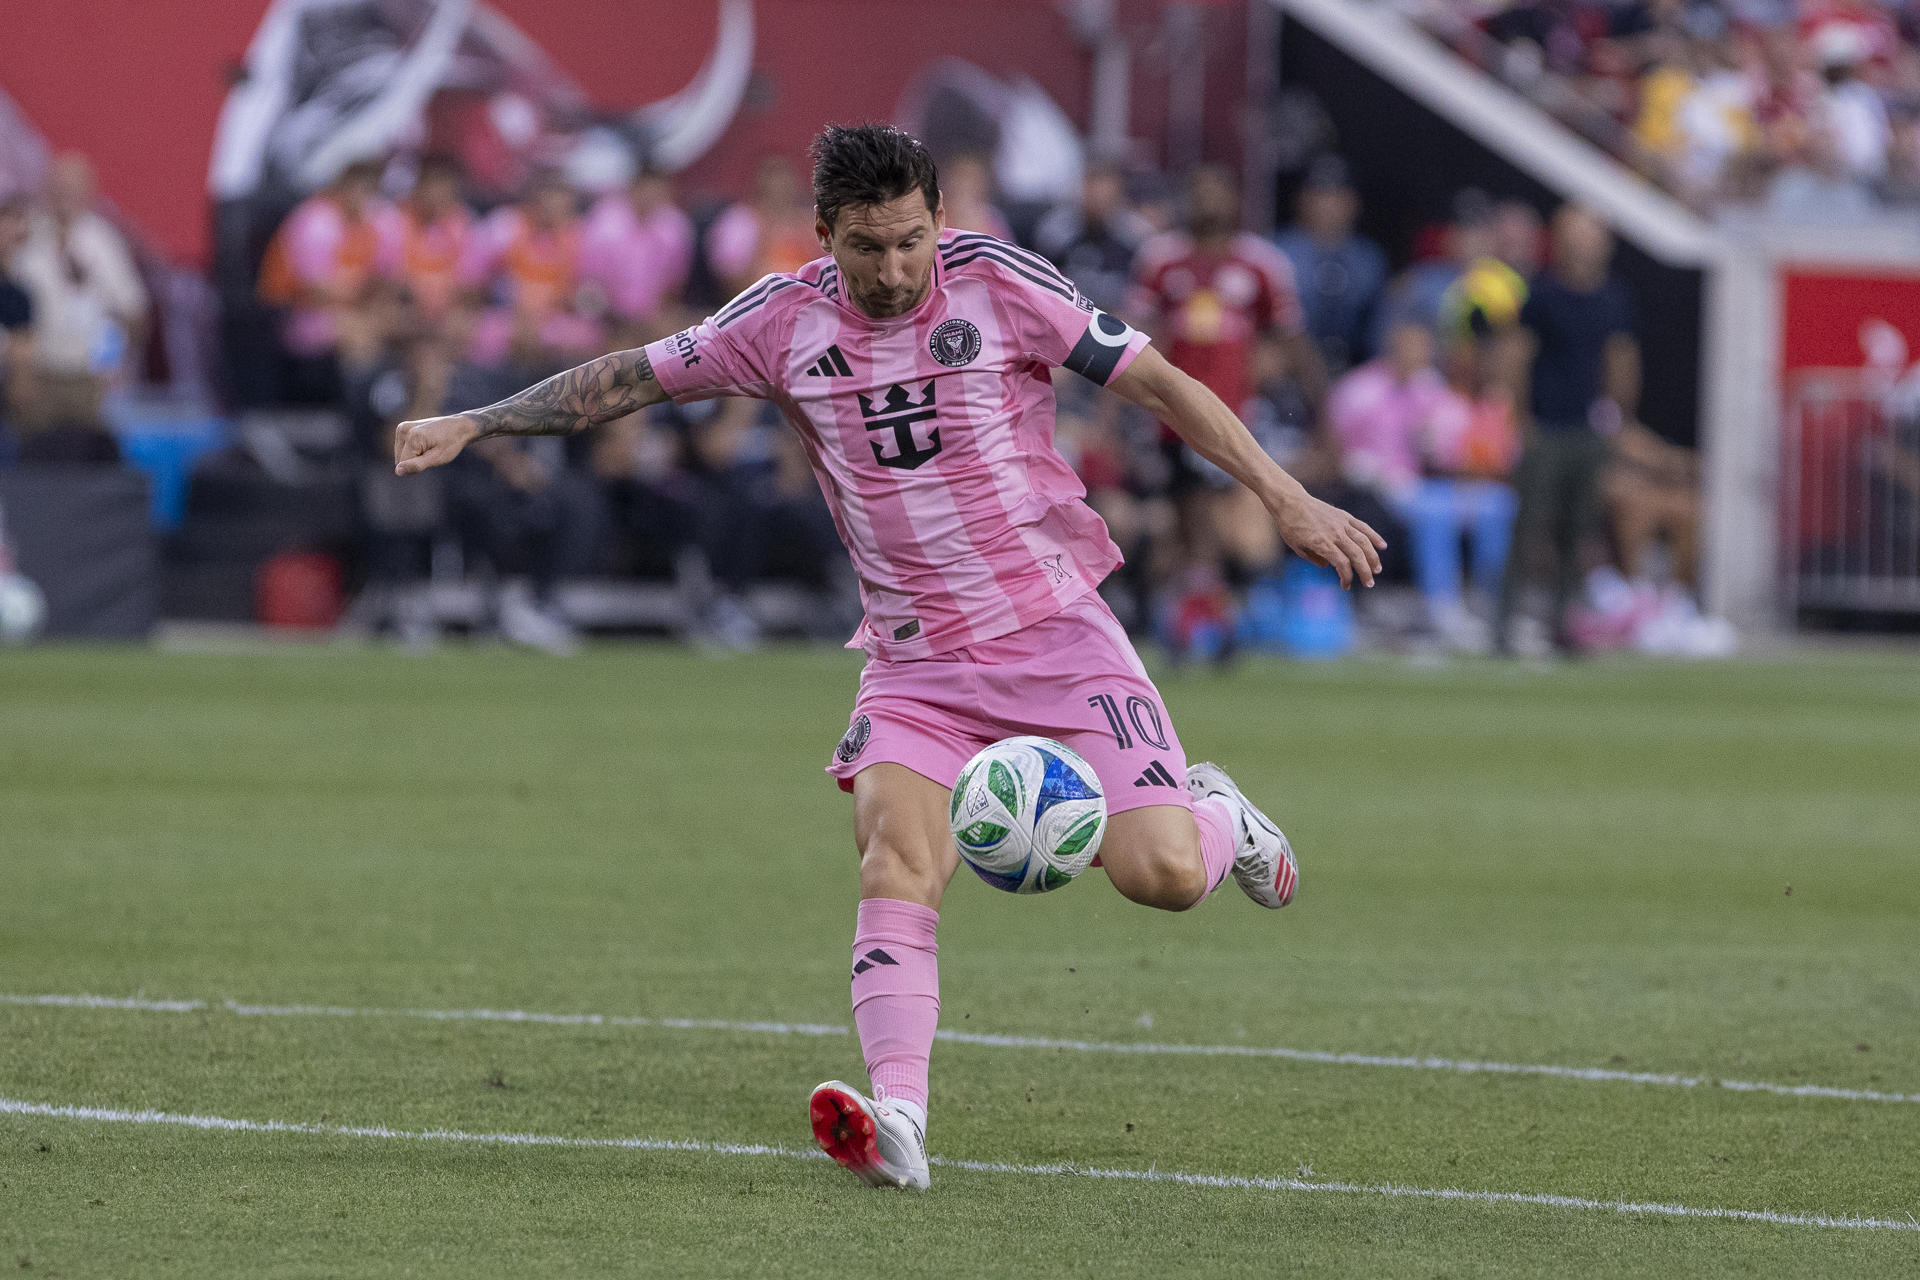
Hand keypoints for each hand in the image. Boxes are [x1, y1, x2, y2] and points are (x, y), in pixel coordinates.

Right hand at [394, 414, 479, 475]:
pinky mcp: (402, 428)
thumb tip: (397, 471)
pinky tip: (424, 443)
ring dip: (414, 456)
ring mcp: (402, 427)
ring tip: (429, 447)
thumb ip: (417, 465)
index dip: (417, 466)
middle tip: (431, 453)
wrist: (459, 426)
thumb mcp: (437, 458)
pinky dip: (412, 450)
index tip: (431, 457)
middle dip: (414, 461)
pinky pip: (401, 448)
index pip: (403, 465)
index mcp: (412, 437)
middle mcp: (404, 430)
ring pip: (400, 455)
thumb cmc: (451, 443)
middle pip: (400, 460)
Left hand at [1270, 492, 1386, 589]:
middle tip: (1369, 584)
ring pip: (1364, 542)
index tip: (1345, 586)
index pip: (1342, 564)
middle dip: (1365, 571)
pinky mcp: (1344, 516)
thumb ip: (1313, 558)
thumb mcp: (1297, 547)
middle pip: (1357, 555)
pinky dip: (1374, 536)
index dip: (1346, 577)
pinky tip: (1382, 546)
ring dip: (1373, 557)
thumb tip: (1328, 565)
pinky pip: (1363, 527)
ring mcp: (1341, 524)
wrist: (1291, 501)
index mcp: (1322, 543)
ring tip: (1377, 569)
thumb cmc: (1290, 526)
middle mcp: (1335, 534)